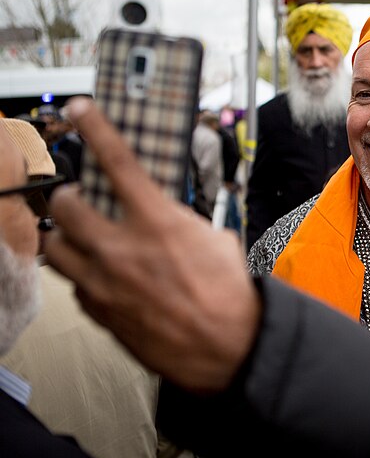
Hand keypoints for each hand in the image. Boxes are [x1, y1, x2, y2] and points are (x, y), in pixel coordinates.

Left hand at [44, 97, 260, 393]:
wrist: (226, 347)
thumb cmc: (228, 295)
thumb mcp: (213, 239)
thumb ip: (179, 221)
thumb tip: (165, 215)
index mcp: (156, 222)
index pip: (116, 160)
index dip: (94, 127)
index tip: (81, 110)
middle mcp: (122, 248)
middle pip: (65, 206)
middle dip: (69, 197)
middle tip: (79, 198)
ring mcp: (105, 282)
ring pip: (55, 248)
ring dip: (64, 237)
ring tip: (79, 238)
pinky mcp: (100, 312)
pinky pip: (74, 287)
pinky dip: (82, 277)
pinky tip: (101, 278)